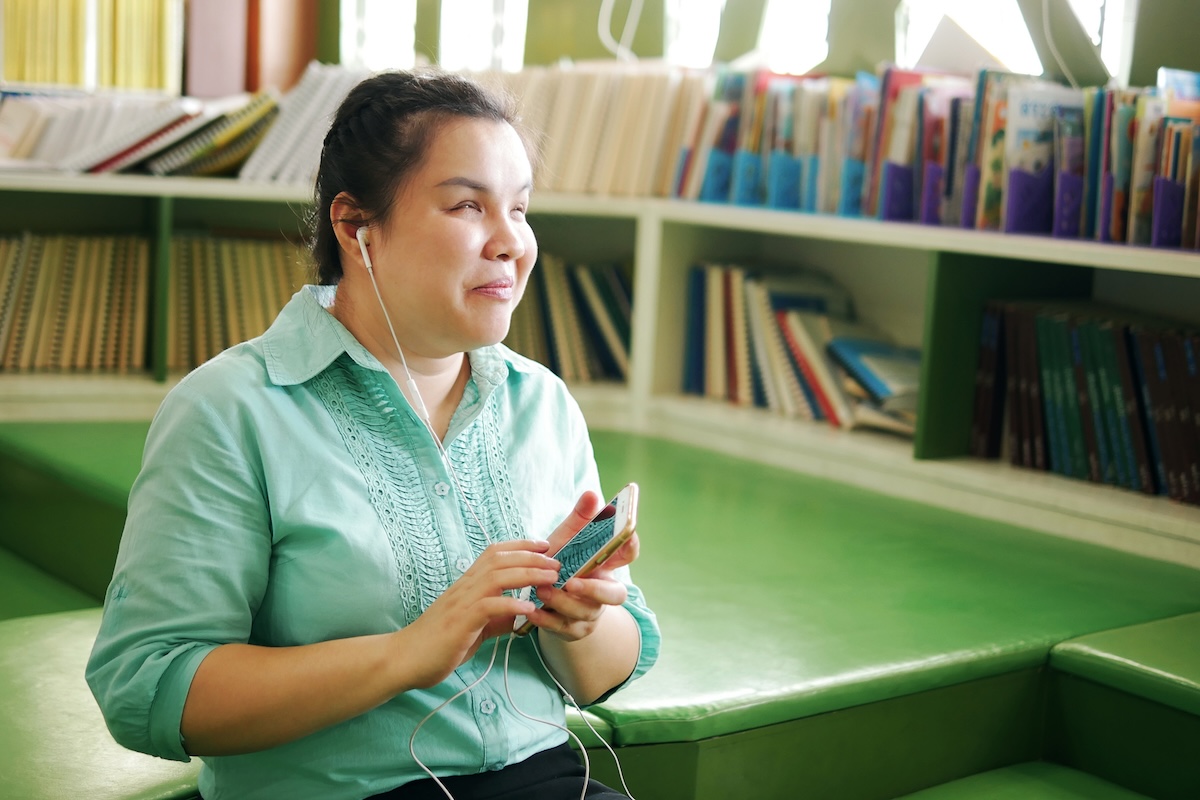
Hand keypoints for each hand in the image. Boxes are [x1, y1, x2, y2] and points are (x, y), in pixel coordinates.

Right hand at [401, 539, 558, 687]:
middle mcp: (464, 587)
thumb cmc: (438, 644)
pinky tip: (528, 609)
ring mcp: (461, 603)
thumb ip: (494, 620)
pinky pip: (487, 607)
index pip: (494, 553)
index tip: (544, 546)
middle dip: (531, 557)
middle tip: (556, 562)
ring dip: (527, 575)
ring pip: (496, 577)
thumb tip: (516, 618)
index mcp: (467, 585)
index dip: (520, 546)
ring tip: (550, 579)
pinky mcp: (460, 622)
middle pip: (500, 560)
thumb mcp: (473, 628)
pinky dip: (510, 605)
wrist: (405, 659)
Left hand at [526, 491, 640, 641]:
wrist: (543, 599)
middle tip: (572, 582)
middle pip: (615, 595)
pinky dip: (547, 620)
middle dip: (595, 590)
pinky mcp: (572, 630)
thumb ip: (580, 519)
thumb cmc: (560, 564)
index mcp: (607, 566)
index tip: (627, 533)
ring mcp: (589, 613)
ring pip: (584, 612)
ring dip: (563, 602)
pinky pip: (563, 628)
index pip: (628, 554)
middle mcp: (603, 591)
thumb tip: (591, 494)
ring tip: (541, 590)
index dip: (631, 545)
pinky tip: (532, 611)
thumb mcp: (568, 540)